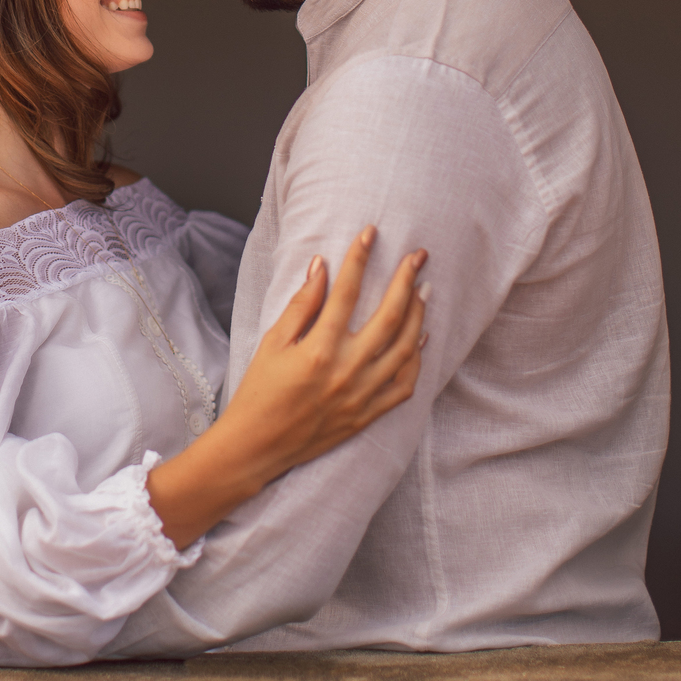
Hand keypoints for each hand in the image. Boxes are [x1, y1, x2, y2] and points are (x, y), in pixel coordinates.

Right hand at [223, 228, 426, 482]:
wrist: (257, 448)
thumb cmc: (259, 392)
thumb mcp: (273, 343)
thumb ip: (301, 304)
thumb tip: (322, 267)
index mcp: (319, 349)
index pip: (348, 292)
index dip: (360, 258)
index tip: (370, 233)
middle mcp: (347, 371)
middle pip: (389, 316)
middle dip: (406, 280)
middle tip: (418, 256)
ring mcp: (362, 395)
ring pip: (405, 348)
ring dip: (418, 315)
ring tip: (423, 290)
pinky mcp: (368, 415)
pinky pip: (404, 385)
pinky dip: (415, 359)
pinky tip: (419, 338)